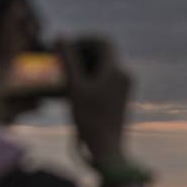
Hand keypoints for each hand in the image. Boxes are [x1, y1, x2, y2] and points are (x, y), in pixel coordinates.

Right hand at [56, 36, 131, 163]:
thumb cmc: (90, 120)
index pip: (103, 41)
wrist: (107, 149)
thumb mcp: (75, 88)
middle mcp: (124, 75)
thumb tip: (61, 37)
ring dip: (86, 65)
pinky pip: (107, 79)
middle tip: (63, 58)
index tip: (68, 45)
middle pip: (104, 53)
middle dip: (83, 52)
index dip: (85, 39)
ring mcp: (125, 87)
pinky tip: (76, 89)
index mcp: (116, 70)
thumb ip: (69, 60)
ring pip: (104, 66)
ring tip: (67, 74)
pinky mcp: (121, 97)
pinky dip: (91, 77)